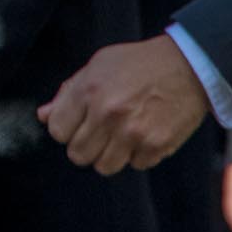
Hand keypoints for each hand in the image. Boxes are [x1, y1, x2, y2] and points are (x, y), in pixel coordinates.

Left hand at [37, 34, 210, 173]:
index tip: (77, 124)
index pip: (57, 131)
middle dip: (85, 146)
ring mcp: (133, 133)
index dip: (65, 129)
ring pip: (104, 167)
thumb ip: (68, 92)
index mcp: (88, 91)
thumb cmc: (138, 64)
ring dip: (109, 155)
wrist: (188, 66)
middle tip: (98, 133)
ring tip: (119, 136)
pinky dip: (138, 155)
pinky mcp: (157, 146)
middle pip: (78, 155)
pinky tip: (144, 135)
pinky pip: (136, 165)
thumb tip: (43, 116)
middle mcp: (107, 114)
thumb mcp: (98, 66)